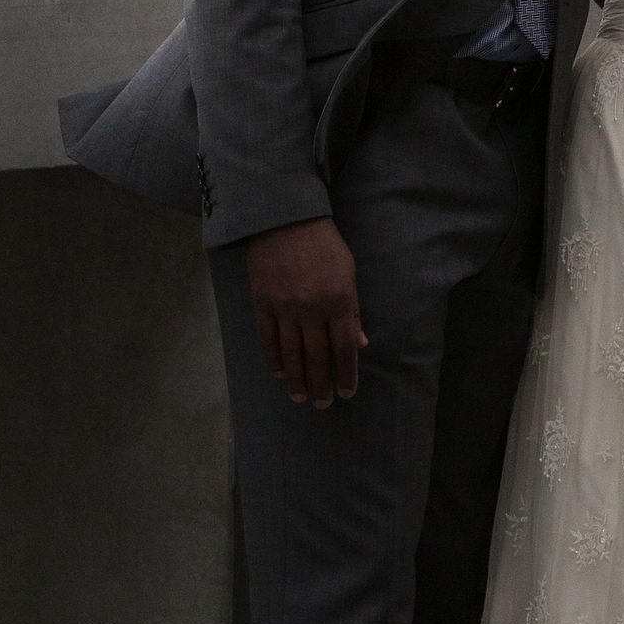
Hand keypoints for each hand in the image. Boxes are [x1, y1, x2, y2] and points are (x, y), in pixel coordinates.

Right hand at [247, 216, 366, 409]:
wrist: (285, 219)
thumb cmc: (324, 245)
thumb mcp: (348, 273)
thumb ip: (353, 311)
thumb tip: (361, 344)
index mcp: (338, 300)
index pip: (344, 348)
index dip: (346, 374)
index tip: (346, 393)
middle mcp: (312, 308)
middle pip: (317, 357)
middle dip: (322, 384)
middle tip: (322, 405)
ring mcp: (284, 307)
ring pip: (291, 354)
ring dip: (297, 379)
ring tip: (301, 397)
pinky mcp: (262, 303)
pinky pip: (267, 339)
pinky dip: (273, 359)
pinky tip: (279, 373)